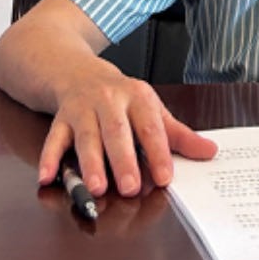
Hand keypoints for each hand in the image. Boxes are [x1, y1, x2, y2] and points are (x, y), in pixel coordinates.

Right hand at [37, 62, 216, 196]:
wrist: (77, 72)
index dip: (158, 152)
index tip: (165, 177)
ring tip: (95, 187)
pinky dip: (49, 158)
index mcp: (137, 97)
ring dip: (89, 162)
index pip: (151, 126)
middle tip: (130, 187)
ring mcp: (82, 109)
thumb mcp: (151, 110)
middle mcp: (109, 100)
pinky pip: (53, 139)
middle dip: (123, 159)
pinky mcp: (60, 118)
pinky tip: (47, 177)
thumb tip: (210, 152)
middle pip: (117, 131)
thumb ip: (179, 135)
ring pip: (86, 136)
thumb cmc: (120, 98)